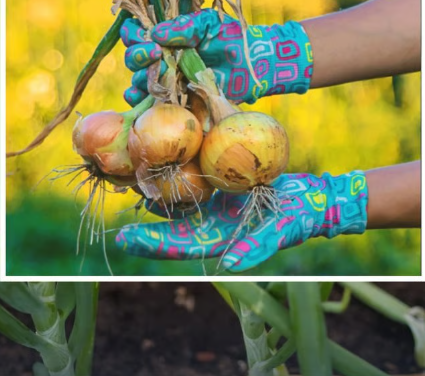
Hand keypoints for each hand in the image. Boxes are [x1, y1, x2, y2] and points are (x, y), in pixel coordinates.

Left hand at [114, 171, 367, 271]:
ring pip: (176, 204)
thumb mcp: (280, 233)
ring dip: (154, 195)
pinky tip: (159, 159)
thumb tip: (229, 265)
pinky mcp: (222, 187)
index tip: (124, 239)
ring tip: (127, 182)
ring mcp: (215, 206)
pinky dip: (175, 175)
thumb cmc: (298, 221)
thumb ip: (255, 249)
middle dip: (142, 223)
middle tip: (113, 208)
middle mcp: (210, 225)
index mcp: (219, 240)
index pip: (178, 246)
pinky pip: (192, 183)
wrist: (311, 201)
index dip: (151, 245)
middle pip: (168, 227)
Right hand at [120, 9, 312, 105]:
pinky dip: (142, 102)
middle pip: (133, 60)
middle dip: (138, 56)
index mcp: (164, 37)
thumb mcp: (208, 24)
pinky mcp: (177, 100)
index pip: (135, 34)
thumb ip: (184, 26)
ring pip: (140, 82)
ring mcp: (167, 80)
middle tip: (156, 54)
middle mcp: (160, 58)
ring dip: (142, 80)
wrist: (253, 63)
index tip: (149, 38)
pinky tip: (143, 98)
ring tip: (157, 77)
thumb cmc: (230, 37)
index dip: (133, 35)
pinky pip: (151, 104)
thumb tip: (156, 34)